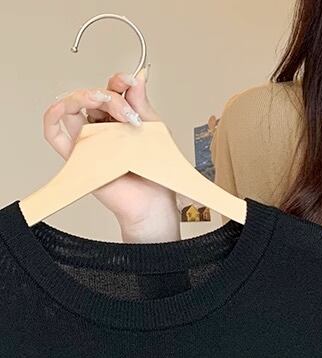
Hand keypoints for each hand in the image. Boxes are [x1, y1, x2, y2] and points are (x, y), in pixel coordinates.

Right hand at [43, 67, 177, 228]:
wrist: (154, 203)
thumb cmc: (156, 173)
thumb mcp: (155, 132)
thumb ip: (142, 105)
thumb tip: (136, 79)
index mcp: (120, 121)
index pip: (110, 91)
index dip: (117, 81)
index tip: (130, 81)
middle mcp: (102, 128)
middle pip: (92, 97)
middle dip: (111, 96)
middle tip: (131, 113)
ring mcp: (88, 140)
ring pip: (72, 107)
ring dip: (86, 97)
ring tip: (108, 107)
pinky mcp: (78, 156)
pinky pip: (54, 133)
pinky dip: (53, 116)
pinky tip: (65, 107)